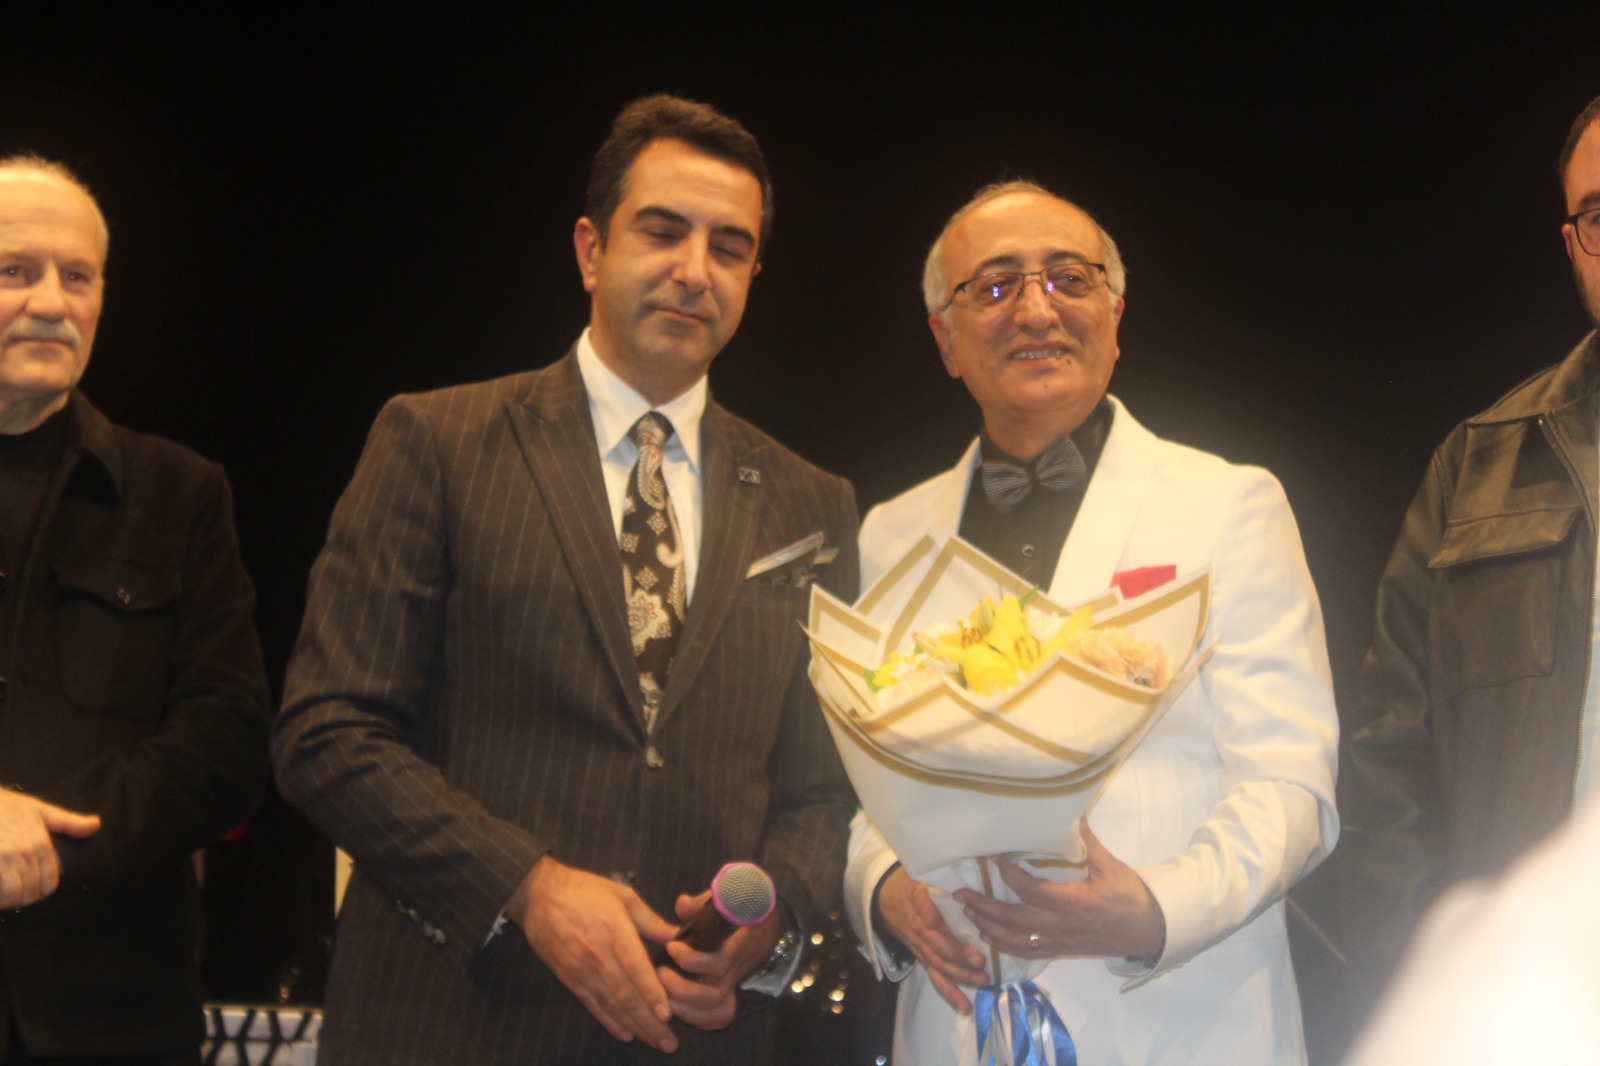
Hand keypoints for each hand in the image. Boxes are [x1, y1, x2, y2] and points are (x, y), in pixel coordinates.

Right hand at [0, 787, 99, 908]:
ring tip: (5, 897)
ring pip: (14, 893)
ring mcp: (5, 858)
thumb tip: (97, 824)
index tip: (32, 892)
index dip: (41, 891)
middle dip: (24, 897)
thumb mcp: (39, 810)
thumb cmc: (7, 806)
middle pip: (32, 890)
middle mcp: (25, 852)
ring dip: (9, 900)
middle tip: (16, 896)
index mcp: (41, 843)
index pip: (49, 881)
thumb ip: (69, 822)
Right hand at [510, 856, 679, 1052]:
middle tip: (669, 1042)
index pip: (635, 968)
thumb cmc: (585, 891)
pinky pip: (591, 1004)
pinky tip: (625, 1034)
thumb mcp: (623, 895)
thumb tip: (679, 937)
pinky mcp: (569, 978)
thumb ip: (651, 920)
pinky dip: (608, 1022)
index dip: (651, 993)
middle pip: (625, 994)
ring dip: (634, 1026)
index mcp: (613, 930)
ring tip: (654, 1042)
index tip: (668, 1014)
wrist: (539, 895)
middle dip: (649, 1021)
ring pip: (610, 1005)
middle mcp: (597, 954)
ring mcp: (581, 969)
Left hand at [659, 890, 779, 1029]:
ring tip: (661, 995)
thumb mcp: (725, 897)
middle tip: (659, 973)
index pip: (720, 962)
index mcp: (741, 943)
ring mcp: (734, 984)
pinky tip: (677, 1007)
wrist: (764, 921)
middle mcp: (738, 969)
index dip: (694, 960)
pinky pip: (719, 1017)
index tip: (671, 947)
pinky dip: (698, 1018)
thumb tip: (682, 904)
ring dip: (686, 1008)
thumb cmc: (738, 907)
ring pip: (716, 1010)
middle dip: (682, 989)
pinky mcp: (730, 994)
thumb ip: (702, 903)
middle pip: (714, 994)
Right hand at [878, 866, 988, 1013]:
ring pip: (939, 968)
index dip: (955, 948)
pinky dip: (950, 993)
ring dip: (961, 978)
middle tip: (983, 967)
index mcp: (919, 915)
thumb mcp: (916, 880)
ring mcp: (921, 949)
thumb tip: (933, 920)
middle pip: (939, 955)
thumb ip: (925, 897)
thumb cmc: (909, 883)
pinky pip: (936, 977)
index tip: (975, 955)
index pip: (936, 937)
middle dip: (962, 964)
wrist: (886, 896)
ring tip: (982, 982)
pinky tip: (965, 1007)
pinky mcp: (924, 958)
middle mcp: (919, 935)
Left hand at [955, 821, 1164, 960]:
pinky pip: (1028, 952)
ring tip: (968, 913)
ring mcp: (1060, 941)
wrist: (1150, 932)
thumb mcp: (1110, 865)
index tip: (995, 860)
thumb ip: (1086, 841)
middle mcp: (1061, 925)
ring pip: (1016, 941)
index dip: (1010, 877)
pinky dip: (1005, 946)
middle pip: (1014, 920)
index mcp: (1073, 903)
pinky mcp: (1062, 950)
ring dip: (989, 928)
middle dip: (984, 908)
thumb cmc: (1130, 896)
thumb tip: (1072, 810)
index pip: (1032, 891)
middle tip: (960, 894)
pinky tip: (990, 937)